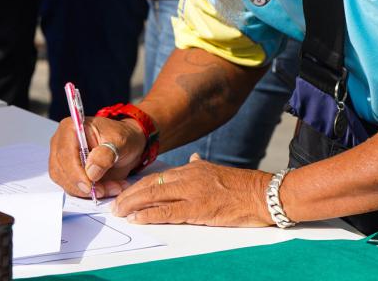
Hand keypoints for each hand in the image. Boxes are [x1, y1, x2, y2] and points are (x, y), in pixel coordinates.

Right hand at [49, 115, 145, 198]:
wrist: (125, 146)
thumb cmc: (122, 138)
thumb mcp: (120, 141)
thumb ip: (106, 154)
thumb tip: (91, 172)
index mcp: (71, 128)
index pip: (65, 154)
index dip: (75, 173)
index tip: (90, 186)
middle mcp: (61, 143)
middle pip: (61, 171)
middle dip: (83, 186)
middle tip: (105, 190)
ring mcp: (61, 159)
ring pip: (66, 183)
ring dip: (88, 192)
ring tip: (111, 188)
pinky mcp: (67, 174)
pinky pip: (73, 189)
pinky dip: (89, 194)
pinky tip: (106, 189)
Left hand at [112, 154, 273, 226]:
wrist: (262, 194)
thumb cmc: (243, 186)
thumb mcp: (218, 169)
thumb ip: (201, 166)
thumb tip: (193, 159)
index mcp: (193, 168)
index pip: (157, 177)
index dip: (138, 186)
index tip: (125, 193)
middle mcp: (189, 176)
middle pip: (150, 185)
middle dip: (129, 195)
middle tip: (115, 205)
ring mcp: (193, 192)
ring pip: (154, 196)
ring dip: (133, 205)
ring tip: (120, 212)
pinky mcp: (199, 209)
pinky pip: (168, 212)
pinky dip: (149, 215)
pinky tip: (137, 218)